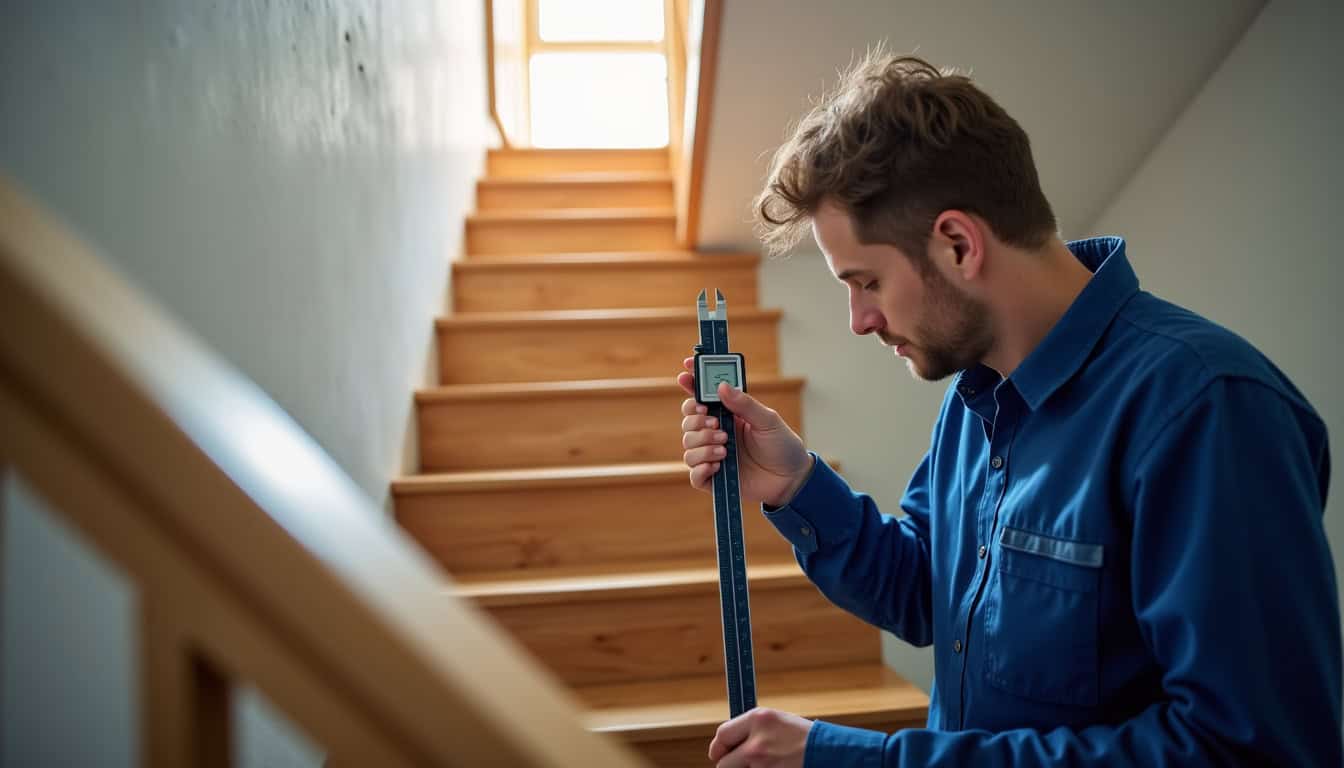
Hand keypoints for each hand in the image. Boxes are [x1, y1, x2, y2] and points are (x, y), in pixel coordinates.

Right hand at [678, 357, 813, 507]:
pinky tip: (718, 465)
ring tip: (725, 448)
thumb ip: (745, 404)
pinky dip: (701, 468)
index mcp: (728, 415)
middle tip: (716, 423)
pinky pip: (693, 474)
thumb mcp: (768, 420)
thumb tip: (722, 386)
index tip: (685, 375)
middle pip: (688, 421)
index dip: (691, 384)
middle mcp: (716, 433)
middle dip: (697, 420)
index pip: (701, 397)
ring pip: (688, 445)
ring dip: (703, 444)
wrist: (792, 478)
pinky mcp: (714, 479)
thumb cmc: (782, 445)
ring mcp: (713, 455)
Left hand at [708, 708, 813, 767]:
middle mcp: (756, 742)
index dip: (718, 747)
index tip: (718, 753)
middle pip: (724, 763)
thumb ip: (753, 729)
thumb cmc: (806, 737)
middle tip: (740, 764)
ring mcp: (761, 764)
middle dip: (730, 765)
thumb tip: (732, 742)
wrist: (829, 752)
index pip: (723, 734)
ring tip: (765, 764)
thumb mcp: (778, 721)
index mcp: (758, 719)